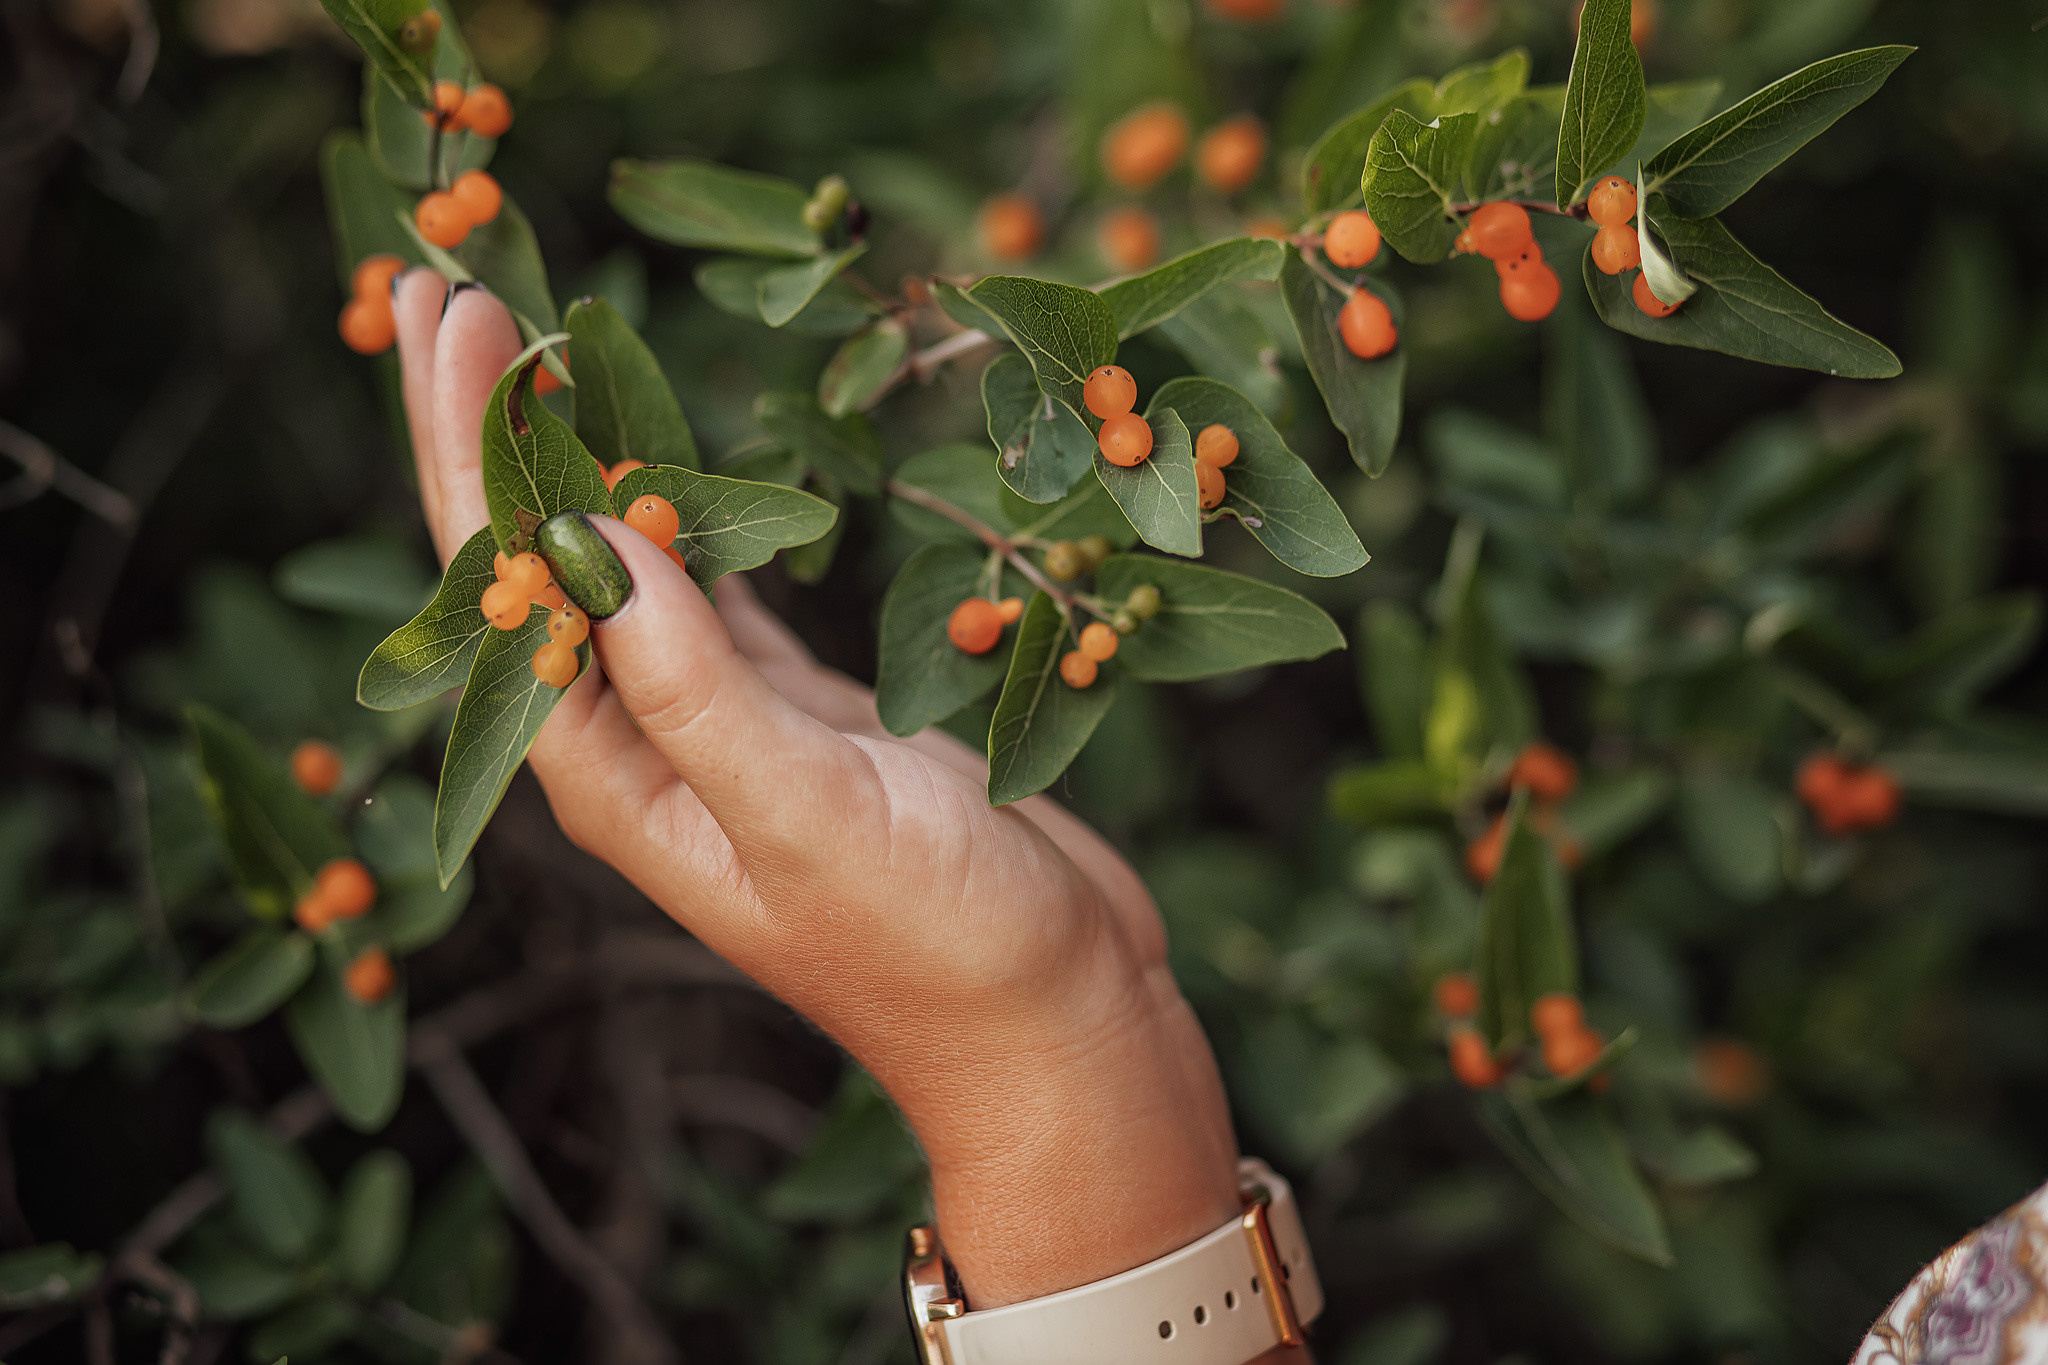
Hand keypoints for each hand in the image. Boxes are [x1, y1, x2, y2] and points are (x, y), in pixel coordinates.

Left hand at [390, 273, 1241, 1307]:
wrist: (1050, 1018)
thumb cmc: (933, 945)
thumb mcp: (802, 815)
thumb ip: (694, 684)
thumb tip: (590, 533)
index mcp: (611, 773)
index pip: (502, 585)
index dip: (468, 443)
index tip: (452, 306)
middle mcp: (646, 742)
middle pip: (540, 557)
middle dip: (494, 424)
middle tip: (453, 279)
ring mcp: (723, 724)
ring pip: (626, 559)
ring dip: (584, 450)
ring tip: (545, 336)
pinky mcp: (802, 712)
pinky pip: (720, 586)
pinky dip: (692, 506)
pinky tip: (668, 445)